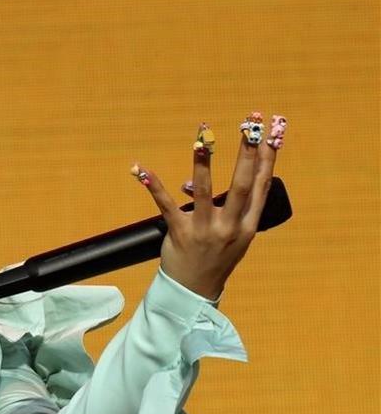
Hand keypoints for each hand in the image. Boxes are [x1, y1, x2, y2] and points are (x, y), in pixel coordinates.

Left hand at [131, 112, 286, 300]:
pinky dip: (153, 186)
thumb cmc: (217, 257)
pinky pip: (166, 205)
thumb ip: (237, 207)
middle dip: (247, 152)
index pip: (261, 185)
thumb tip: (223, 171)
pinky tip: (142, 170)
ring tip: (203, 139)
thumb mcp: (238, 235)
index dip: (268, 158)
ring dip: (203, 163)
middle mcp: (229, 226)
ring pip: (204, 191)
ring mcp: (204, 230)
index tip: (273, 132)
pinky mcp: (180, 233)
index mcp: (247, 225)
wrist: (195, 290)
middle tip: (250, 123)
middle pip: (241, 184)